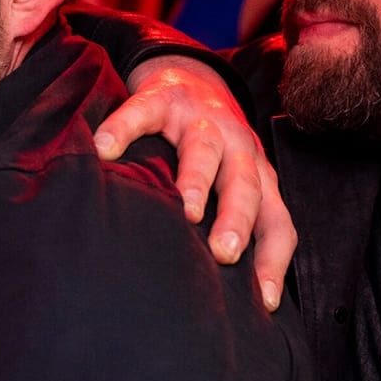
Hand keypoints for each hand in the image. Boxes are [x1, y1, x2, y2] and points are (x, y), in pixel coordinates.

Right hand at [92, 55, 294, 311]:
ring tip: (185, 209)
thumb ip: (233, 226)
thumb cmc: (211, 149)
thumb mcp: (233, 182)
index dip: (274, 261)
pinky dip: (124, 128)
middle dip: (238, 220)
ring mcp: (201, 120)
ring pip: (205, 150)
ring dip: (198, 180)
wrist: (191, 76)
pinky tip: (104, 150)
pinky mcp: (162, 96)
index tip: (263, 302)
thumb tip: (225, 304)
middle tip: (226, 253)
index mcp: (257, 177)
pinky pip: (143, 112)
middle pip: (246, 186)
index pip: (277, 222)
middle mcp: (237, 148)